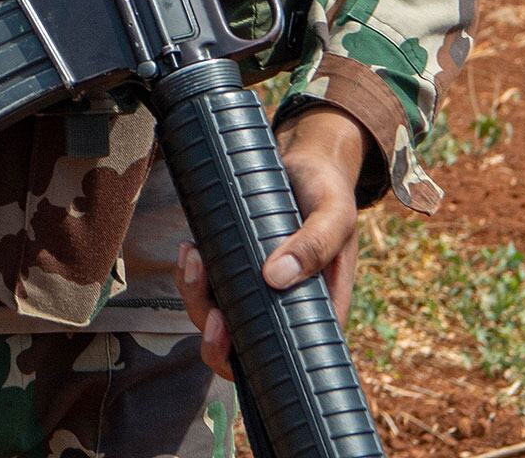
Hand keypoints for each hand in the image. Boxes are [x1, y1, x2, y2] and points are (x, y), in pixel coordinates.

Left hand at [177, 107, 367, 381]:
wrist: (309, 161)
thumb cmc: (329, 192)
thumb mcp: (335, 213)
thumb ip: (315, 243)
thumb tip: (275, 279)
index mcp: (317, 310)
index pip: (285, 358)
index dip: (249, 362)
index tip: (225, 334)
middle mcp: (284, 306)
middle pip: (242, 345)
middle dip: (214, 337)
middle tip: (209, 310)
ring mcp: (257, 289)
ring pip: (218, 316)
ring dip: (196, 297)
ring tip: (192, 259)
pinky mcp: (236, 266)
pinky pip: (208, 285)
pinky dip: (193, 274)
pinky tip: (189, 250)